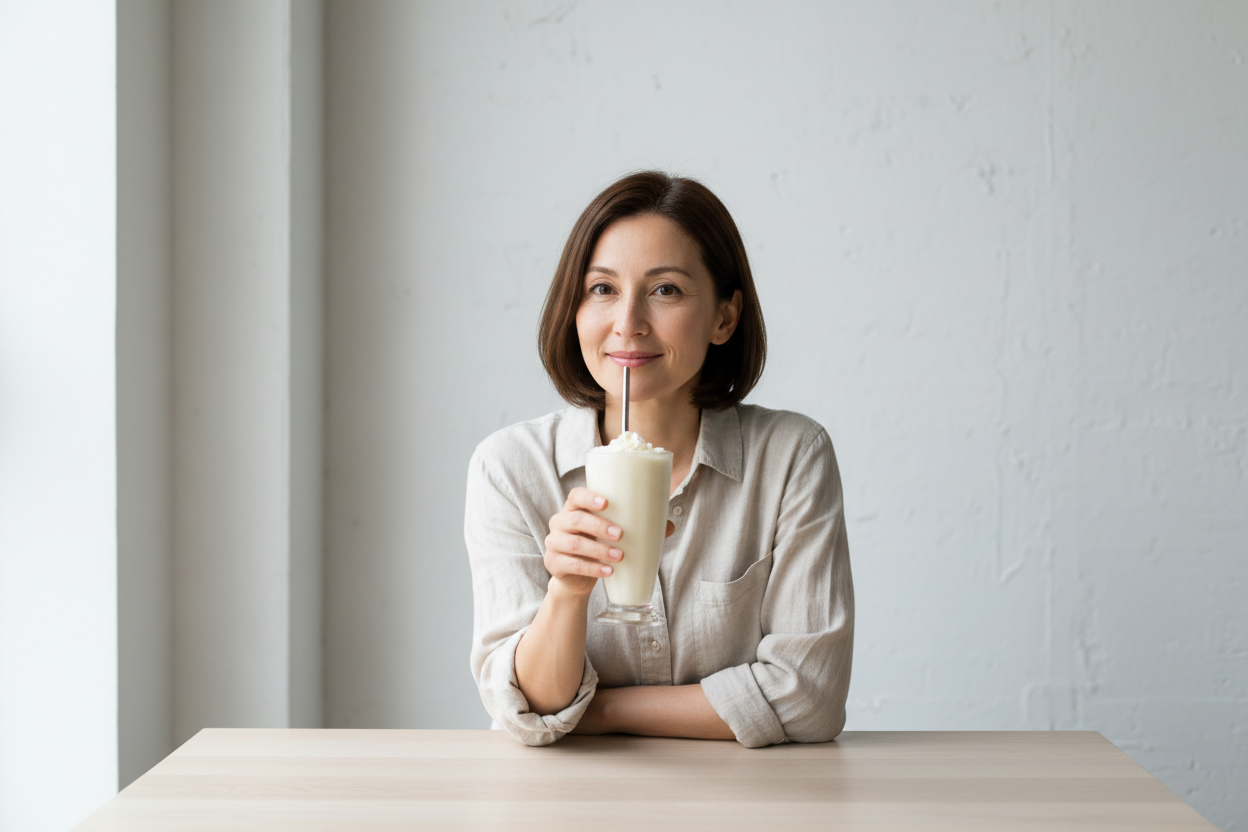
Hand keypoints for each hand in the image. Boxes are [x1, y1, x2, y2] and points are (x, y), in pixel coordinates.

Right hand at [544, 488, 675, 597]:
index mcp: (574, 508)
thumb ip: (636, 527)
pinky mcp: (553, 563)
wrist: (576, 576)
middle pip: (576, 519)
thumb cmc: (596, 545)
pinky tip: (608, 571)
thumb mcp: (611, 534)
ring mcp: (554, 542)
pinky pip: (572, 564)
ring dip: (599, 549)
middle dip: (599, 526)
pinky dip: (592, 568)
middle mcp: (560, 522)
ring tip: (619, 556)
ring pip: (574, 543)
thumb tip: (668, 526)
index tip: (607, 503)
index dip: (589, 497)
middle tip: (620, 534)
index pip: (576, 495)